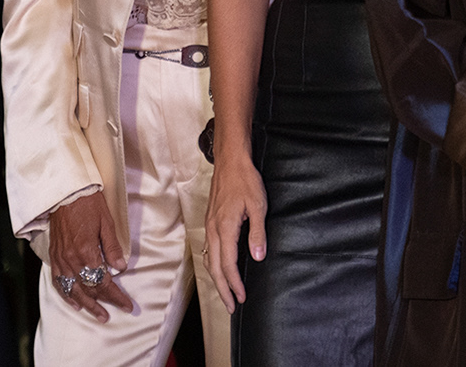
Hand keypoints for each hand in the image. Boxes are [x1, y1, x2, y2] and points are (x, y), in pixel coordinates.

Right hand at [46, 195, 135, 320]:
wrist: (65, 191)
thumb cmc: (88, 203)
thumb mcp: (106, 222)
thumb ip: (112, 247)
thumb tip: (121, 267)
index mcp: (87, 251)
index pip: (103, 282)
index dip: (116, 296)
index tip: (127, 305)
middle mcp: (72, 258)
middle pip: (89, 288)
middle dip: (103, 303)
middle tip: (112, 314)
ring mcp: (61, 258)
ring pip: (73, 289)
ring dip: (86, 304)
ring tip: (97, 314)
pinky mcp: (54, 255)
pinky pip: (58, 281)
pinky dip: (66, 294)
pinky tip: (74, 302)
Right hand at [204, 151, 266, 311]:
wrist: (230, 160)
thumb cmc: (245, 180)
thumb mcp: (258, 206)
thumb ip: (257, 233)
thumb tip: (257, 257)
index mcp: (224, 227)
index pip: (227, 264)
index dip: (234, 284)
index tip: (241, 297)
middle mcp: (212, 229)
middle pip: (214, 267)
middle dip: (222, 289)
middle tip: (230, 306)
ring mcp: (209, 225)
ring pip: (208, 259)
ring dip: (216, 278)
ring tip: (224, 292)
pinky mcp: (209, 220)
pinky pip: (207, 248)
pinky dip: (212, 264)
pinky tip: (218, 267)